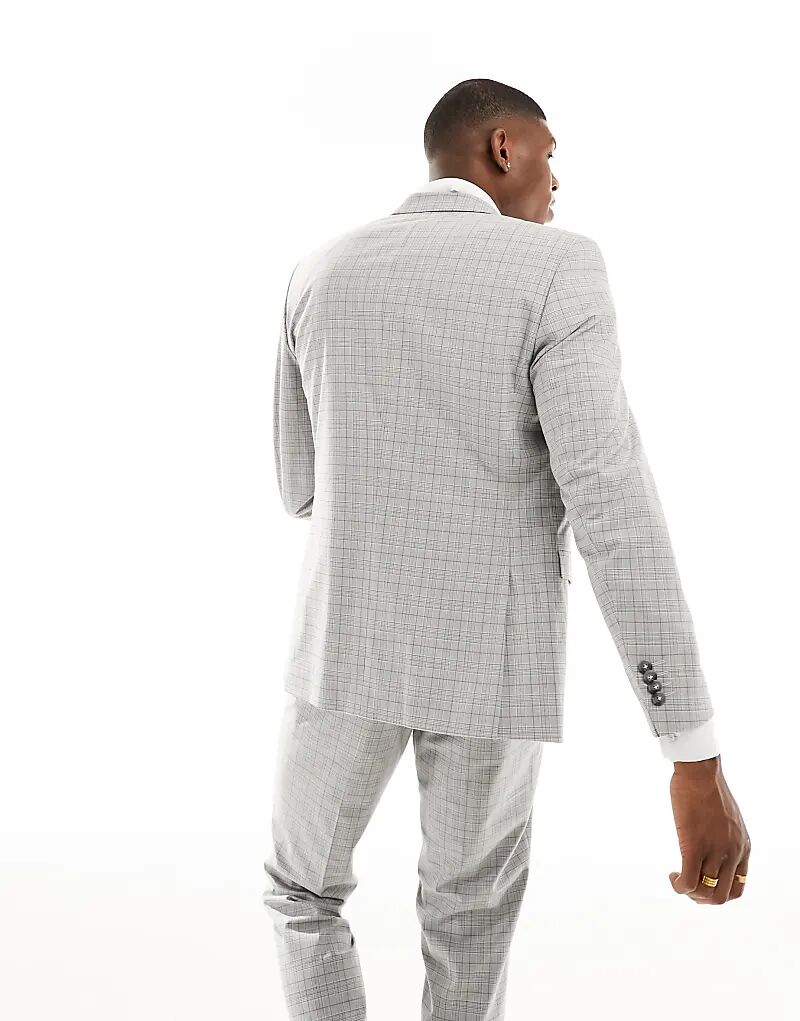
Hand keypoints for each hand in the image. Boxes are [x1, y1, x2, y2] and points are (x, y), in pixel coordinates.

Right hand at [668, 755, 749, 904]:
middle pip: (721, 896)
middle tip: (687, 884)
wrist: (700, 771)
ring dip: (689, 893)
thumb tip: (711, 844)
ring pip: (705, 892)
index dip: (718, 892)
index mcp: (742, 847)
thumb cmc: (708, 787)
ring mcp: (714, 850)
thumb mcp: (728, 818)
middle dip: (702, 898)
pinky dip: (679, 886)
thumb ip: (725, 836)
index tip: (702, 881)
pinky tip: (672, 875)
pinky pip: (689, 881)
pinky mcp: (694, 845)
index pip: (737, 887)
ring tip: (678, 878)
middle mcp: (732, 853)